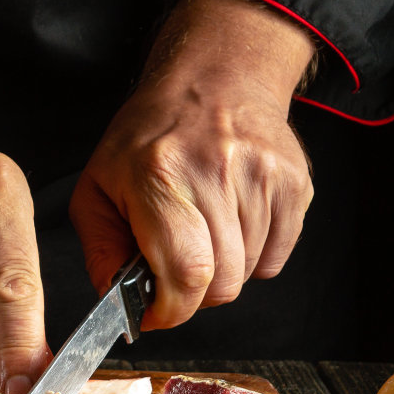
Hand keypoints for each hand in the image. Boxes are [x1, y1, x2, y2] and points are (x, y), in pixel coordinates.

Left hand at [69, 0, 316, 329]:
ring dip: (222, 268)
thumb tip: (117, 302)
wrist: (212, 81)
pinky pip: (275, 258)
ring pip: (248, 273)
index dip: (172, 309)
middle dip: (194, 292)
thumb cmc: (148, 137)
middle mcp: (217, 173)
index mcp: (160, 175)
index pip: (185, 272)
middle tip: (175, 265)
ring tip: (202, 228)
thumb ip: (101, 250)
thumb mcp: (98, 187)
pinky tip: (230, 220)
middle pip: (222, 283)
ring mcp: (263, 177)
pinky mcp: (295, 184)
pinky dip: (252, 255)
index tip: (156, 312)